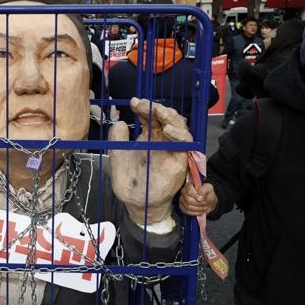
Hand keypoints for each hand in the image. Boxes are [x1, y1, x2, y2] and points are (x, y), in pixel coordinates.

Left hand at [109, 97, 191, 228]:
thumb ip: (118, 139)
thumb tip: (119, 123)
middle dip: (157, 107)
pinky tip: (167, 130)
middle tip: (144, 104)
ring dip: (170, 116)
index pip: (151, 116)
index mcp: (149, 137)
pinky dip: (178, 134)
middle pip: (166, 117)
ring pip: (179, 126)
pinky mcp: (180, 161)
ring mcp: (172, 150)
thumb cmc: (129, 181)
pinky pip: (186, 144)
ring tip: (158, 112)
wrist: (135, 203)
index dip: (144, 107)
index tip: (133, 102)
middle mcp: (163, 141)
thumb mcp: (118, 155)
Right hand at [179, 182, 217, 216]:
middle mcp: (183, 191)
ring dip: (198, 209)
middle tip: (205, 203)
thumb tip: (199, 198)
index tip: (203, 198)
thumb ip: (204, 190)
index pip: (189, 191)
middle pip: (188, 200)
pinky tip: (200, 211)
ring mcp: (182, 199)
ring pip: (188, 207)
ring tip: (203, 207)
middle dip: (199, 204)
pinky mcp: (182, 207)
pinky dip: (195, 213)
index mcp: (189, 185)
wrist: (208, 202)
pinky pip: (187, 212)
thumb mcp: (209, 189)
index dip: (196, 196)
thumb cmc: (208, 194)